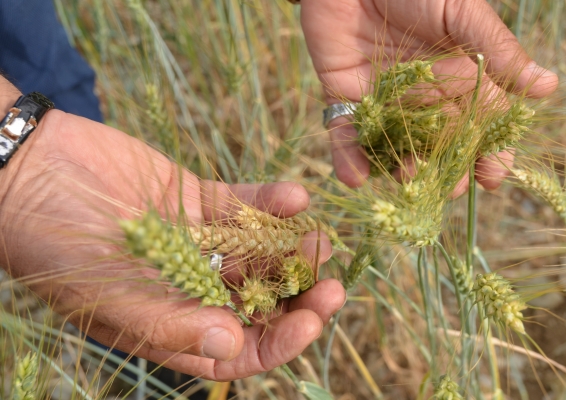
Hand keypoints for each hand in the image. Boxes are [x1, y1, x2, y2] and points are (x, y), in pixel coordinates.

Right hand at [0, 90, 344, 378]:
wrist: (31, 172)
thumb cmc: (56, 247)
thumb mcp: (109, 296)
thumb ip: (171, 324)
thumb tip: (232, 347)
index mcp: (172, 324)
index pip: (238, 349)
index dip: (279, 341)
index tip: (311, 321)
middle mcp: (192, 288)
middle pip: (260, 302)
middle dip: (299, 296)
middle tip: (333, 284)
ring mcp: (200, 244)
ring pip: (260, 254)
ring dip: (293, 249)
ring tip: (322, 240)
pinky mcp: (200, 201)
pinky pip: (244, 206)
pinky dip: (271, 203)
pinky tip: (295, 197)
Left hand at [300, 0, 557, 190]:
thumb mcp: (463, 14)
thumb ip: (497, 51)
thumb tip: (548, 86)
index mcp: (457, 80)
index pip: (479, 126)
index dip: (488, 153)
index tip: (493, 177)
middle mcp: (422, 98)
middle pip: (438, 147)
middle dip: (445, 172)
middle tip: (450, 189)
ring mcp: (383, 102)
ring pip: (395, 147)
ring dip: (400, 170)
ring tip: (408, 182)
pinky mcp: (345, 100)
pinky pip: (347, 135)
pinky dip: (349, 158)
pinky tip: (357, 178)